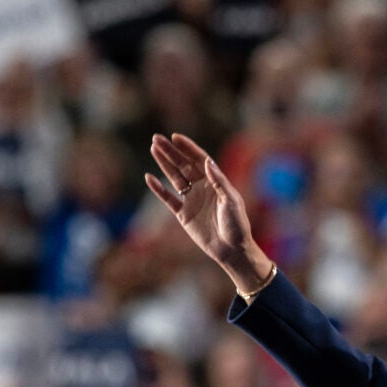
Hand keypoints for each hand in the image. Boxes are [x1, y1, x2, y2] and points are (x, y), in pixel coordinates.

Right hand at [145, 133, 272, 292]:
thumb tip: (207, 161)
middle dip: (170, 151)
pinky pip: (168, 199)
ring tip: (153, 149)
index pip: (199, 159)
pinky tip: (149, 178)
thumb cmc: (237, 224)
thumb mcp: (231, 200)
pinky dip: (158, 189)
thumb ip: (219, 181)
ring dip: (164, 164)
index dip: (187, 148)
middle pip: (183, 165)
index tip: (175, 137)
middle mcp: (202, 188)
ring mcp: (192, 200)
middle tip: (156, 138)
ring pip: (174, 177)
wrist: (232, 249)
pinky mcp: (183, 215)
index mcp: (215, 182)